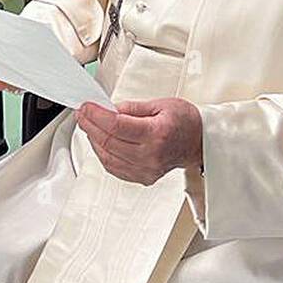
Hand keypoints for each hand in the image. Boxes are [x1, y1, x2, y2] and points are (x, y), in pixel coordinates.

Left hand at [76, 98, 203, 185]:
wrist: (200, 142)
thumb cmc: (185, 122)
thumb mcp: (160, 104)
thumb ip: (131, 107)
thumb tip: (108, 108)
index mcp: (156, 134)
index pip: (116, 125)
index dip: (96, 115)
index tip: (86, 106)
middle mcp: (151, 155)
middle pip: (108, 142)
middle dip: (90, 125)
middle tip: (83, 113)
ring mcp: (146, 169)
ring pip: (107, 157)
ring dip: (93, 140)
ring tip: (88, 125)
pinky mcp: (143, 177)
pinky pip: (114, 168)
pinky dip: (102, 154)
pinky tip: (99, 142)